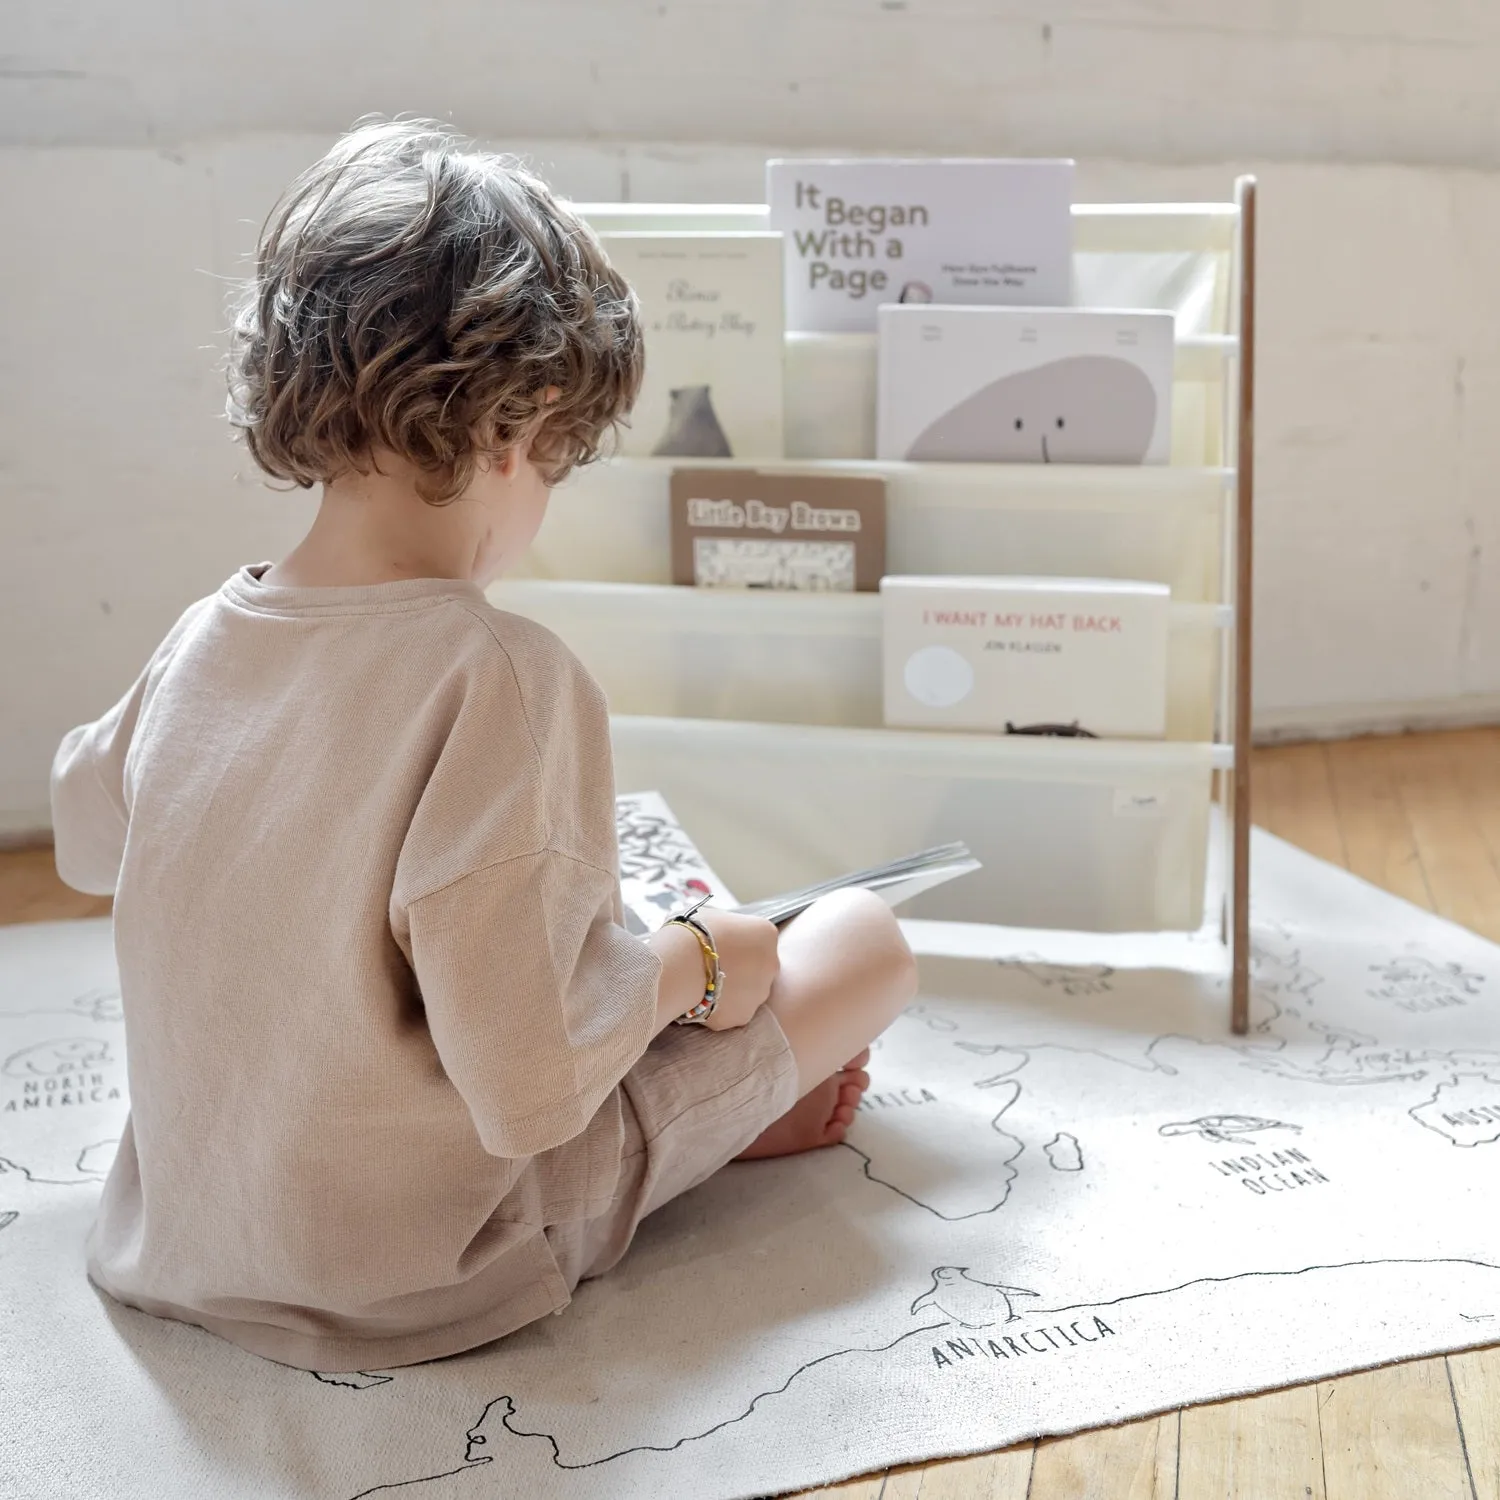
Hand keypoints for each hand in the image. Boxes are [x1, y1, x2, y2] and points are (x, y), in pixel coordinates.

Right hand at [696, 909, 779, 1029]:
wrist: (678, 965)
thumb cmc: (691, 933)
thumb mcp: (710, 915)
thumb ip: (723, 926)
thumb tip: (717, 931)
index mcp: (766, 933)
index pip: (759, 938)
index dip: (737, 942)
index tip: (720, 945)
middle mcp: (771, 963)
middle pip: (758, 967)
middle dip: (740, 968)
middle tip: (712, 966)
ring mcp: (760, 993)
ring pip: (748, 992)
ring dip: (731, 990)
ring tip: (702, 985)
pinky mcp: (744, 1016)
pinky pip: (733, 1011)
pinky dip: (720, 1009)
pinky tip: (700, 1000)